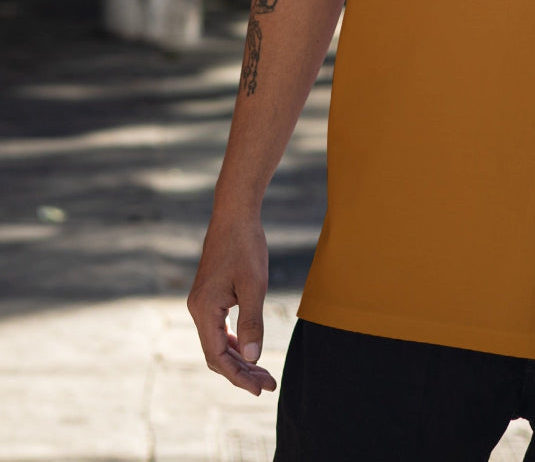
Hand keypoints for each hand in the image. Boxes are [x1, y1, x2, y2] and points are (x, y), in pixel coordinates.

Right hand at [187, 215, 276, 394]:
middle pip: (216, 354)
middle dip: (242, 371)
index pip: (217, 357)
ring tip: (264, 372)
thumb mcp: (254, 285)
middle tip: (268, 384)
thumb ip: (251, 323)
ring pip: (217, 343)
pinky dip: (234, 342)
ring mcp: (202, 303)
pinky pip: (219, 328)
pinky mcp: (209, 296)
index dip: (238, 376)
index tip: (260, 388)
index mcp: (204, 310)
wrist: (234, 214)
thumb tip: (252, 357)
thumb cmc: (246, 246)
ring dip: (240, 358)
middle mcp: (197, 310)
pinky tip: (250, 348)